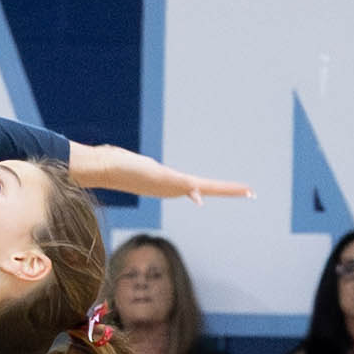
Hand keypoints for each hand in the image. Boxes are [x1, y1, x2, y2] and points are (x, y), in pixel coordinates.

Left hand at [69, 143, 253, 204]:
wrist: (103, 167)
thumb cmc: (112, 165)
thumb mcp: (128, 161)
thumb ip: (127, 161)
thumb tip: (114, 156)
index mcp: (166, 183)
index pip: (193, 187)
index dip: (207, 191)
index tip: (221, 197)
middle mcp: (171, 186)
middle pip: (206, 189)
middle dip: (229, 191)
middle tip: (251, 192)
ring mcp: (170, 185)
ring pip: (204, 188)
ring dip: (227, 190)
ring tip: (247, 191)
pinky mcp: (167, 181)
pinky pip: (193, 185)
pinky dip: (205, 190)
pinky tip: (212, 197)